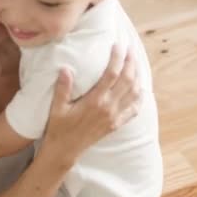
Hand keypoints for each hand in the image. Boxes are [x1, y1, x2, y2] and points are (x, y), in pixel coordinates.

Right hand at [42, 45, 140, 162]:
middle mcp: (108, 108)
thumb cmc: (59, 127)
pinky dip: (140, 98)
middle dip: (131, 63)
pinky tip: (140, 89)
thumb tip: (65, 68)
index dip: (117, 58)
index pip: (111, 74)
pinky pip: (134, 110)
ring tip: (136, 64)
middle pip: (127, 80)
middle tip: (131, 49)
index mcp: (94, 101)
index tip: (118, 45)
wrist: (65, 150)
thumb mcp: (57, 107)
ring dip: (137, 77)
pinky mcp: (116, 124)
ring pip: (134, 93)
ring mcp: (115, 117)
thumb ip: (62, 88)